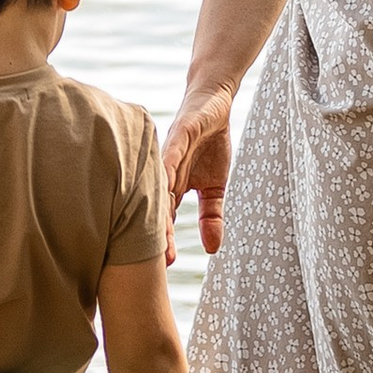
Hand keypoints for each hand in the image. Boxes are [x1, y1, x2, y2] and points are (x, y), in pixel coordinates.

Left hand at [162, 89, 234, 254]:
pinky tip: (165, 186)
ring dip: (158, 210)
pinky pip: (170, 156)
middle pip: (157, 209)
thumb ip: (212, 217)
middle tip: (158, 262)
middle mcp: (164, 175)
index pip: (165, 221)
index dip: (164, 244)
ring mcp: (168, 155)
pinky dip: (166, 171)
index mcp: (171, 189)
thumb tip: (212, 250)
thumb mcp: (215, 187)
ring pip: (159, 187)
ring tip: (160, 234)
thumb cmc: (210, 144)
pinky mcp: (178, 136)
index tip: (163, 270)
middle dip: (157, 235)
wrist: (213, 103)